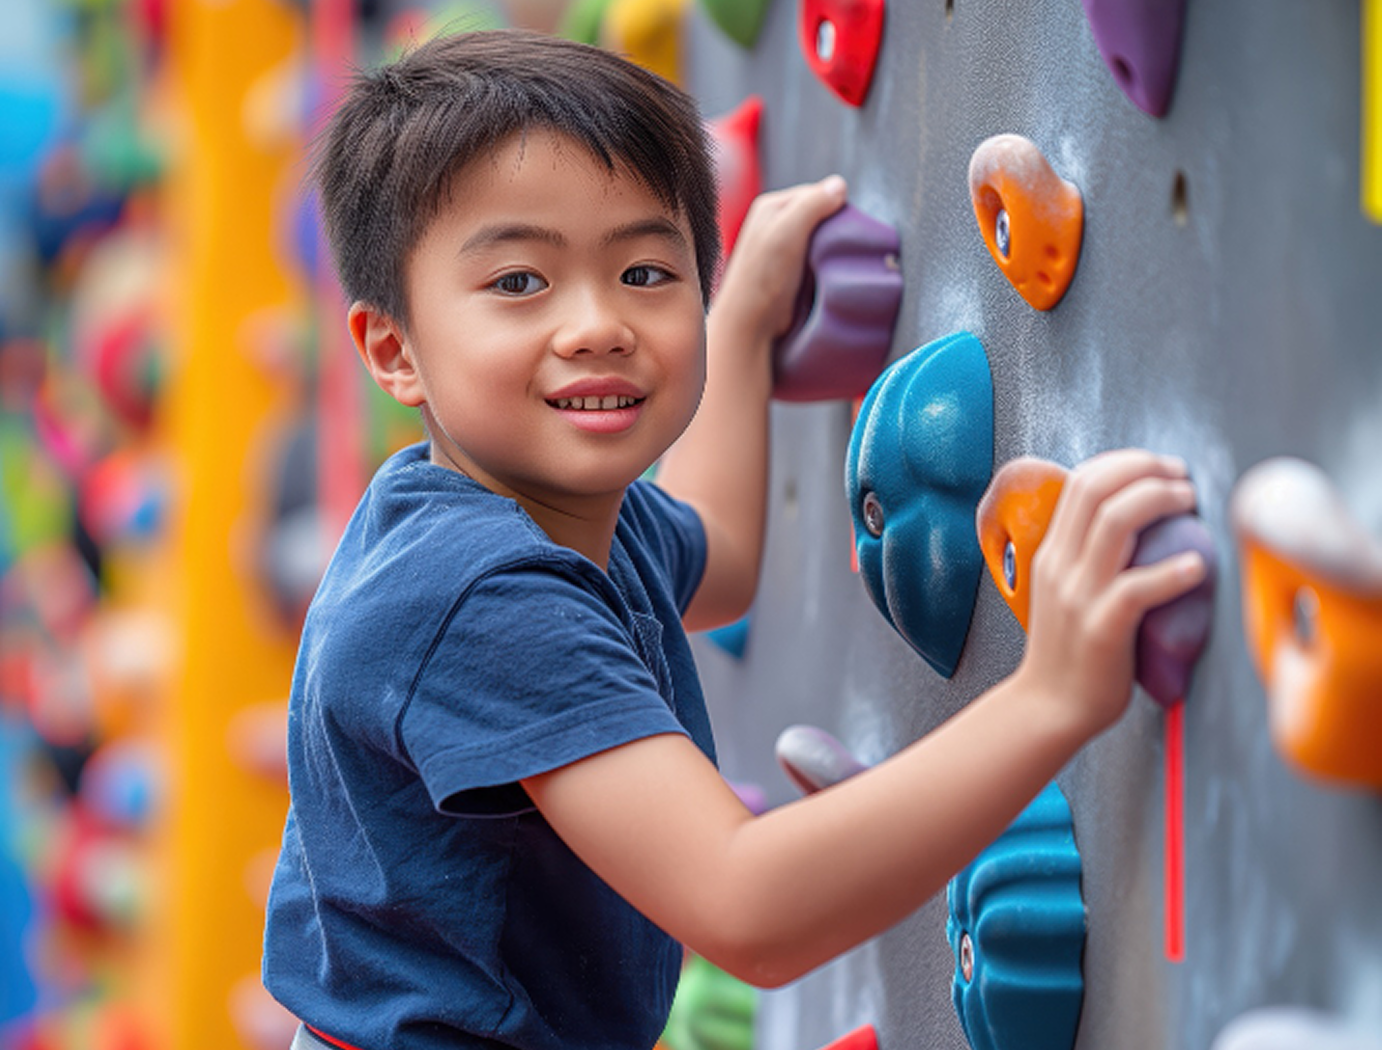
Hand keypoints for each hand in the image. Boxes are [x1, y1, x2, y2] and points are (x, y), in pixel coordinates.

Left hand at [711, 175, 848, 346]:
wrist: (749, 324)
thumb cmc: (763, 278)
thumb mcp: (787, 232)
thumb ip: (812, 204)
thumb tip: (840, 185)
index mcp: (771, 206)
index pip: (817, 193)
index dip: (835, 207)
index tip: (843, 227)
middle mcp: (775, 224)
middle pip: (820, 216)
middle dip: (834, 229)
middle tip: (839, 247)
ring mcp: (782, 248)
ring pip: (821, 239)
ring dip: (832, 249)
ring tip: (832, 263)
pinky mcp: (791, 271)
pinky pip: (817, 259)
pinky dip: (826, 264)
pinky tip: (826, 274)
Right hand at [1017, 449, 1207, 736]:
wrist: (1048, 708)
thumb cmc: (1067, 653)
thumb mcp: (1065, 592)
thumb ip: (1089, 559)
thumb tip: (1136, 528)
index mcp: (1052, 553)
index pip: (1081, 481)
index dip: (1126, 462)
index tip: (1161, 467)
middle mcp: (1060, 565)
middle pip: (1097, 489)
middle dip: (1146, 469)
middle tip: (1182, 477)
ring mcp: (1078, 595)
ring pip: (1115, 522)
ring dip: (1159, 500)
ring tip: (1189, 501)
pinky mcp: (1101, 628)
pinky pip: (1137, 588)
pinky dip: (1171, 571)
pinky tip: (1195, 567)